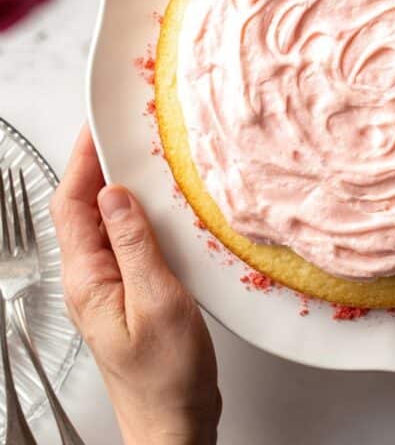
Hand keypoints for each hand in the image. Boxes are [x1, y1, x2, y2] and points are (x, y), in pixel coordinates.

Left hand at [50, 127, 220, 443]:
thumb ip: (135, 245)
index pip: (72, 205)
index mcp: (88, 279)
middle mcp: (91, 279)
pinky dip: (137, 214)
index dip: (81, 162)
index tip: (97, 128)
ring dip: (117, 188)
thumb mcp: (157, 301)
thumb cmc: (166, 374)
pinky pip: (126, 241)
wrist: (174, 420)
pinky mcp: (130, 292)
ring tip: (140, 160)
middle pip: (82, 209)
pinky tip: (158, 208)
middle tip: (121, 134)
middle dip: (96, 166)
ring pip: (105, 223)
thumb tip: (116, 196)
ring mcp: (109, 286)